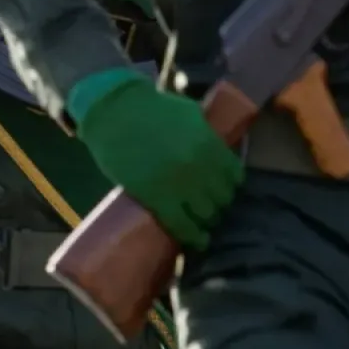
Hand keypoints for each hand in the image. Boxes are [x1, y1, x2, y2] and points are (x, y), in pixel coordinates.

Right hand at [69, 70, 242, 249]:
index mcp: (210, 144)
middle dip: (220, 204)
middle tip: (212, 207)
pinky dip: (192, 236)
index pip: (235, 176)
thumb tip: (218, 146)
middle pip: (222, 198)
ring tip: (202, 223)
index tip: (225, 190)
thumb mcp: (190, 113)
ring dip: (207, 221)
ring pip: (206, 215)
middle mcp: (200, 167)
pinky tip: (199, 241)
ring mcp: (178, 185)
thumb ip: (206, 133)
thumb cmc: (149, 107)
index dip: (231, 185)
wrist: (113, 112)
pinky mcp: (156, 199)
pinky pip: (181, 225)